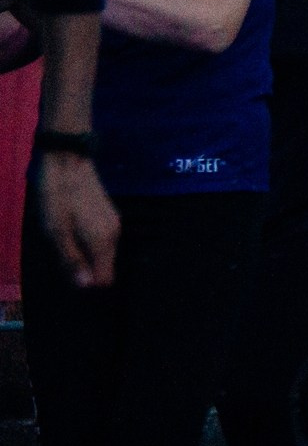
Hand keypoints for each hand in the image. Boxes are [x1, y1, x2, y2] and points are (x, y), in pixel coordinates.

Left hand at [33, 152, 117, 286]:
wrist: (67, 159)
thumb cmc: (57, 196)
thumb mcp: (56, 230)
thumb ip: (71, 259)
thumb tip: (86, 286)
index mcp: (102, 242)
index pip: (105, 279)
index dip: (86, 283)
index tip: (66, 273)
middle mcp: (114, 235)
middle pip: (104, 267)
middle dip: (84, 268)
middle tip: (59, 254)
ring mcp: (113, 224)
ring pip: (102, 253)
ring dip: (84, 253)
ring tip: (62, 239)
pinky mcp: (108, 215)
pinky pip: (101, 240)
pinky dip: (87, 242)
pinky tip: (70, 228)